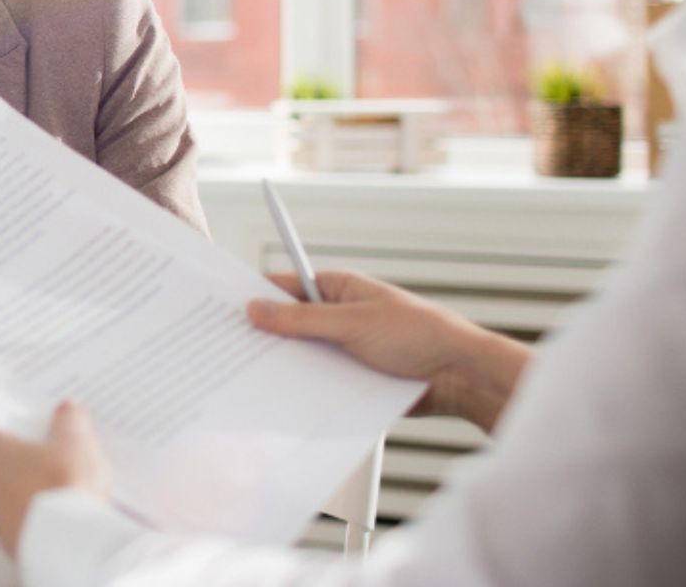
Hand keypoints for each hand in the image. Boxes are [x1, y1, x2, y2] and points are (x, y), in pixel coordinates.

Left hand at [0, 402, 109, 556]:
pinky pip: (26, 530)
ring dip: (33, 498)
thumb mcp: (75, 442)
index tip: (33, 429)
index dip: (16, 431)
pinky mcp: (14, 547)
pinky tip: (65, 524)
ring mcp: (0, 521)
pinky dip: (41, 526)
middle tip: (54, 462)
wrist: (71, 545)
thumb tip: (68, 410)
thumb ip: (69, 421)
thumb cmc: (64, 487)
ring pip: (13, 502)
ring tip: (65, 496)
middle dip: (25, 466)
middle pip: (3, 469)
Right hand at [248, 270, 531, 432]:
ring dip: (287, 366)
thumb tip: (255, 308)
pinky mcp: (352, 378)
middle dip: (266, 336)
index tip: (225, 308)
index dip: (257, 296)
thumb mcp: (352, 323)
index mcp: (339, 289)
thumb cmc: (418, 334)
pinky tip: (284, 399)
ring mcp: (345, 349)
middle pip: (290, 324)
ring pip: (303, 356)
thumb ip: (302, 319)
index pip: (287, 286)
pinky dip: (305, 388)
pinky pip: (318, 381)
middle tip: (231, 348)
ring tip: (251, 378)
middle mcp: (338, 317)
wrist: (460, 377)